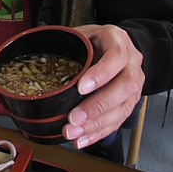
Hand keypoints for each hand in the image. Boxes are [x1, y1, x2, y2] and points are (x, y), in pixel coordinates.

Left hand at [63, 24, 143, 148]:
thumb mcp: (83, 33)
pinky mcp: (129, 102)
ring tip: (74, 131)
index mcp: (118, 40)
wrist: (117, 45)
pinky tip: (83, 138)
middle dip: (98, 106)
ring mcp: (134, 84)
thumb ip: (67, 42)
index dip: (101, 73)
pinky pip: (118, 120)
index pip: (116, 56)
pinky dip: (99, 132)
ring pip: (122, 107)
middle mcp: (132, 63)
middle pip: (125, 86)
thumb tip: (39, 53)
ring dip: (96, 124)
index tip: (81, 87)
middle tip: (74, 117)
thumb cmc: (96, 40)